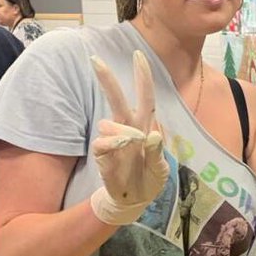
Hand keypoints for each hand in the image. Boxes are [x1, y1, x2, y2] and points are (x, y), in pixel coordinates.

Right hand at [89, 50, 168, 224]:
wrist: (135, 200)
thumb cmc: (149, 180)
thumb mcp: (160, 170)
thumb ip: (158, 153)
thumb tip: (153, 134)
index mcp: (145, 126)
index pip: (145, 97)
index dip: (142, 77)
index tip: (138, 55)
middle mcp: (128, 128)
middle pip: (118, 99)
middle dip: (108, 80)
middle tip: (95, 59)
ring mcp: (114, 139)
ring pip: (111, 122)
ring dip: (125, 132)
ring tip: (135, 147)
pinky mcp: (103, 153)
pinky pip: (103, 141)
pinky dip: (113, 143)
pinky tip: (120, 148)